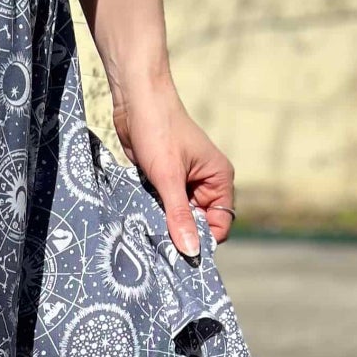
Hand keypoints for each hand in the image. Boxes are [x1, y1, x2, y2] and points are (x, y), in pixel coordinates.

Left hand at [112, 73, 235, 253]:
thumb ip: (178, 216)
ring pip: (178, 216)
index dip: (203, 240)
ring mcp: (184, 182)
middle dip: (181, 234)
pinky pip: (163, 206)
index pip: (219, 223)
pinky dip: (154, 213)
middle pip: (198, 223)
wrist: (136, 101)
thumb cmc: (158, 131)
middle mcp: (206, 182)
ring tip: (148, 232)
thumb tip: (191, 251)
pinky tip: (141, 219)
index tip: (180, 255)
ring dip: (165, 224)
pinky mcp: (164, 180)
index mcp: (219, 178)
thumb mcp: (168, 178)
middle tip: (159, 247)